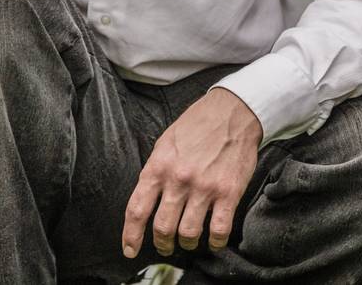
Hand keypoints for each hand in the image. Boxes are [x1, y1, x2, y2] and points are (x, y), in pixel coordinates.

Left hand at [122, 87, 261, 259]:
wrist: (231, 112)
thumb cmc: (196, 126)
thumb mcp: (165, 144)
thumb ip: (155, 171)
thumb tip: (146, 199)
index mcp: (158, 166)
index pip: (137, 209)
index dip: (131, 235)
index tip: (130, 250)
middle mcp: (178, 179)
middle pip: (162, 227)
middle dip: (161, 243)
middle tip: (164, 246)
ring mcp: (204, 187)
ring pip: (188, 233)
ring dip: (185, 244)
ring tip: (186, 242)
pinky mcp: (228, 192)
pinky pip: (218, 230)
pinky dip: (214, 242)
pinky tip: (213, 240)